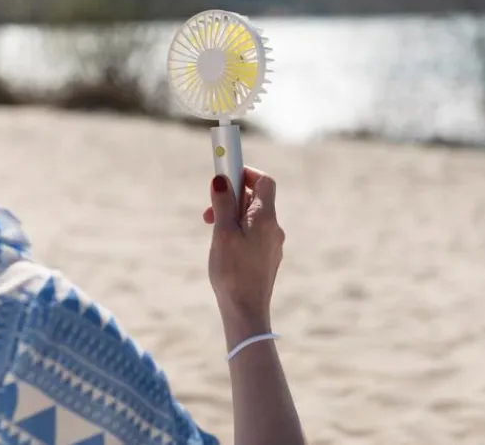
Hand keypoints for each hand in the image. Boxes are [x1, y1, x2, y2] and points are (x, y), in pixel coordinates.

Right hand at [204, 167, 284, 345]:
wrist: (246, 311)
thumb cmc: (232, 273)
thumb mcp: (222, 233)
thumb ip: (222, 204)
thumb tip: (221, 180)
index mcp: (265, 218)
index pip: (264, 181)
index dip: (245, 173)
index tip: (226, 174)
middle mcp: (273, 229)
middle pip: (256, 198)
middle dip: (232, 196)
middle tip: (211, 208)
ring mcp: (271, 244)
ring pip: (253, 217)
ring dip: (232, 214)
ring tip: (213, 229)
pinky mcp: (266, 258)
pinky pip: (253, 233)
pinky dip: (238, 230)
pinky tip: (223, 246)